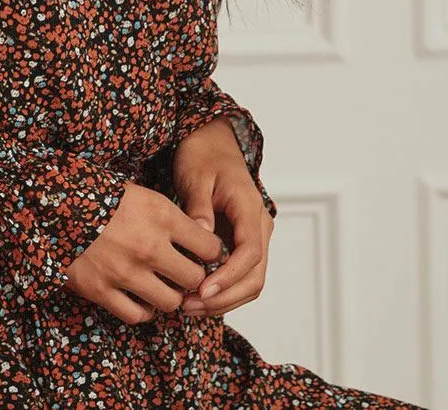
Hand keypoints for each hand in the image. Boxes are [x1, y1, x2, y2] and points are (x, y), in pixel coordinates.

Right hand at [61, 179, 225, 325]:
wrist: (52, 201)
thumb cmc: (100, 194)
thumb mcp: (142, 193)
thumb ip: (171, 216)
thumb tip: (202, 238)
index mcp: (161, 214)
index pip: (210, 246)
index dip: (211, 253)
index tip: (204, 254)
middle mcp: (148, 246)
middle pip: (194, 279)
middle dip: (193, 278)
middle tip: (184, 273)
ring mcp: (125, 272)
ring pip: (170, 302)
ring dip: (170, 296)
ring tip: (162, 286)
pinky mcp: (101, 290)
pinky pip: (137, 315)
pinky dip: (143, 311)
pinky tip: (140, 298)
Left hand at [172, 117, 273, 317]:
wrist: (212, 142)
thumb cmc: (203, 154)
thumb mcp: (196, 174)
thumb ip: (199, 205)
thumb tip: (203, 235)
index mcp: (250, 207)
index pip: (250, 253)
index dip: (228, 277)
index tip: (202, 290)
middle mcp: (259, 225)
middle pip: (255, 275)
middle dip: (225, 297)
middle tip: (189, 306)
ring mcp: (254, 235)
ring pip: (250, 280)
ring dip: (224, 299)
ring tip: (188, 306)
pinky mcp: (243, 242)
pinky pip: (240, 274)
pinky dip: (223, 290)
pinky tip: (195, 296)